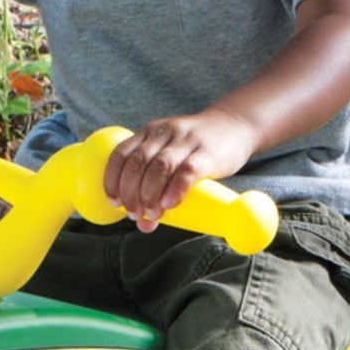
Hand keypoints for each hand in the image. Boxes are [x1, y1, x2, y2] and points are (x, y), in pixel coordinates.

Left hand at [102, 109, 257, 231]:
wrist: (236, 125)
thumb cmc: (198, 149)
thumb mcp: (172, 156)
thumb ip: (156, 185)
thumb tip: (143, 224)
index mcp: (150, 132)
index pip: (121, 154)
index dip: (112, 179)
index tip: (114, 202)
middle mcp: (165, 133)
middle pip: (138, 163)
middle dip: (131, 193)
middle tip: (134, 214)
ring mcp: (187, 141)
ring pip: (159, 167)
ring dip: (150, 194)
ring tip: (152, 215)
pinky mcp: (208, 152)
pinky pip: (188, 171)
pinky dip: (175, 189)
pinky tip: (170, 204)